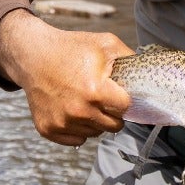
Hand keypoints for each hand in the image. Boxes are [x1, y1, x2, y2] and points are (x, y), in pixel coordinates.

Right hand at [0, 9, 133, 146]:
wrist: (33, 56)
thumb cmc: (71, 48)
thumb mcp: (105, 44)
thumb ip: (130, 59)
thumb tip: (151, 74)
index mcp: (96, 91)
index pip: (126, 109)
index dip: (124, 99)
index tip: (117, 91)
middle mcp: (79, 111)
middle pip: (114, 126)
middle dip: (112, 113)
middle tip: (101, 97)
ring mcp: (62, 123)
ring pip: (95, 134)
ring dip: (94, 120)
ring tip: (83, 99)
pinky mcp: (48, 130)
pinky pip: (77, 140)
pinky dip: (77, 129)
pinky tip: (70, 109)